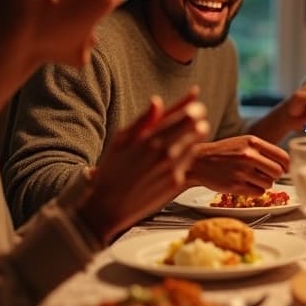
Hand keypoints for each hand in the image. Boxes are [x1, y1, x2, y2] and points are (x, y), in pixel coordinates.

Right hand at [79, 90, 209, 242]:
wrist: (109, 206)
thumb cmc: (111, 171)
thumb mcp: (120, 140)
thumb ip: (143, 120)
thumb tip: (157, 101)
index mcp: (149, 138)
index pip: (182, 115)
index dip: (191, 104)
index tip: (195, 99)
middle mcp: (164, 152)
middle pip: (196, 126)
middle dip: (196, 118)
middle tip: (195, 115)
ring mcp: (172, 167)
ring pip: (196, 142)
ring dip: (195, 134)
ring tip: (189, 131)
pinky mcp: (176, 181)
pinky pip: (189, 160)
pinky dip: (188, 153)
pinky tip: (179, 151)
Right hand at [188, 135, 288, 195]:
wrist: (199, 161)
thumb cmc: (224, 152)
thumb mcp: (244, 143)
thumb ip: (264, 150)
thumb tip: (286, 164)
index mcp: (253, 142)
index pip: (283, 157)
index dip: (286, 166)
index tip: (284, 169)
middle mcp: (249, 156)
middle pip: (278, 172)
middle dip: (274, 175)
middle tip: (265, 174)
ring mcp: (242, 171)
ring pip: (269, 184)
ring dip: (263, 184)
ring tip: (251, 178)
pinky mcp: (235, 186)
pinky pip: (258, 193)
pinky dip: (255, 191)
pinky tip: (245, 184)